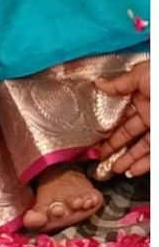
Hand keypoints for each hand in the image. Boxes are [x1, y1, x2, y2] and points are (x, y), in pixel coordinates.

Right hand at [96, 61, 149, 176]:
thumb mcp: (142, 76)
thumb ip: (120, 83)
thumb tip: (100, 84)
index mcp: (143, 96)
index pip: (121, 114)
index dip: (106, 125)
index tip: (94, 135)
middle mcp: (151, 114)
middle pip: (127, 133)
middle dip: (112, 146)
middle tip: (99, 155)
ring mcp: (158, 129)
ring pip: (140, 148)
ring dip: (126, 159)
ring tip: (113, 168)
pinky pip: (153, 157)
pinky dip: (142, 165)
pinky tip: (132, 170)